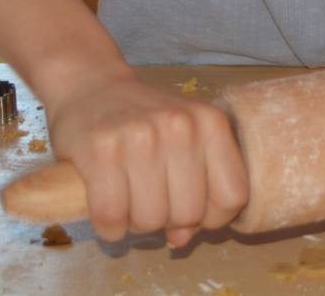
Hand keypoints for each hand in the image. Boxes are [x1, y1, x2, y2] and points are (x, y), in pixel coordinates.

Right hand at [43, 68, 248, 245]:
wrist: (91, 84)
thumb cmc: (143, 119)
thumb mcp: (184, 140)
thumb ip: (195, 187)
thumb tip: (181, 240)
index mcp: (211, 123)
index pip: (233, 196)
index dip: (213, 218)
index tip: (192, 212)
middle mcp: (180, 126)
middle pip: (188, 214)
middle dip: (168, 221)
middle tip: (151, 202)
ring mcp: (140, 136)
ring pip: (149, 220)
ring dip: (135, 224)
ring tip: (128, 201)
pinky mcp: (101, 149)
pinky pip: (111, 216)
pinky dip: (108, 226)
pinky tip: (107, 210)